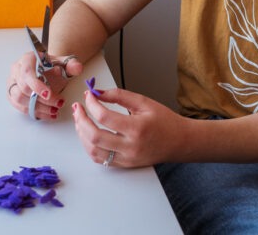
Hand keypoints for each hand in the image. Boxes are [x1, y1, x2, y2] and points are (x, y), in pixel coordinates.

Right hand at [7, 51, 82, 119]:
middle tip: (58, 103)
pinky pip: (19, 106)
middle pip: (24, 88)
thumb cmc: (52, 66)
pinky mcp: (12, 94)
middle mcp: (16, 70)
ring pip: (19, 99)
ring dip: (38, 108)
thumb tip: (78, 68)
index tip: (49, 94)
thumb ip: (71, 65)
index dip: (37, 85)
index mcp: (27, 59)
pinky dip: (35, 112)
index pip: (27, 73)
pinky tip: (48, 113)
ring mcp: (12, 82)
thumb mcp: (63, 63)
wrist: (47, 70)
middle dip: (42, 100)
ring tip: (54, 110)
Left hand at [72, 88, 187, 167]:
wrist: (179, 141)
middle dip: (81, 120)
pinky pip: (100, 159)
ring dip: (82, 134)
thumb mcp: (144, 102)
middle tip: (78, 108)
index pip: (105, 117)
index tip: (89, 95)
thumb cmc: (164, 120)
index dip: (92, 104)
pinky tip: (88, 133)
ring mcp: (127, 159)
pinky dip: (90, 146)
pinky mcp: (125, 165)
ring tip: (80, 120)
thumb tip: (97, 92)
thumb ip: (119, 96)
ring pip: (94, 151)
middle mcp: (130, 147)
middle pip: (94, 136)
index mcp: (137, 128)